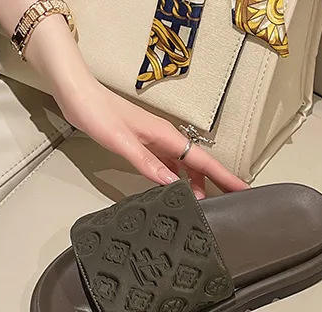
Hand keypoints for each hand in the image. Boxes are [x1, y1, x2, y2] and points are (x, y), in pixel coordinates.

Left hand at [56, 80, 247, 198]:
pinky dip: (176, 179)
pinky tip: (174, 191)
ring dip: (194, 184)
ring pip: (184, 167)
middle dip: (214, 184)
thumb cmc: (98, 114)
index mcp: (166, 136)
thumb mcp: (122, 142)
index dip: (224, 176)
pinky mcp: (144, 145)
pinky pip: (168, 165)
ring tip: (200, 205)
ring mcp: (155, 142)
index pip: (203, 160)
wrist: (79, 95)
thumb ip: (147, 163)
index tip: (242, 189)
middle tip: (225, 205)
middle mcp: (165, 138)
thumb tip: (172, 183)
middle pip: (198, 165)